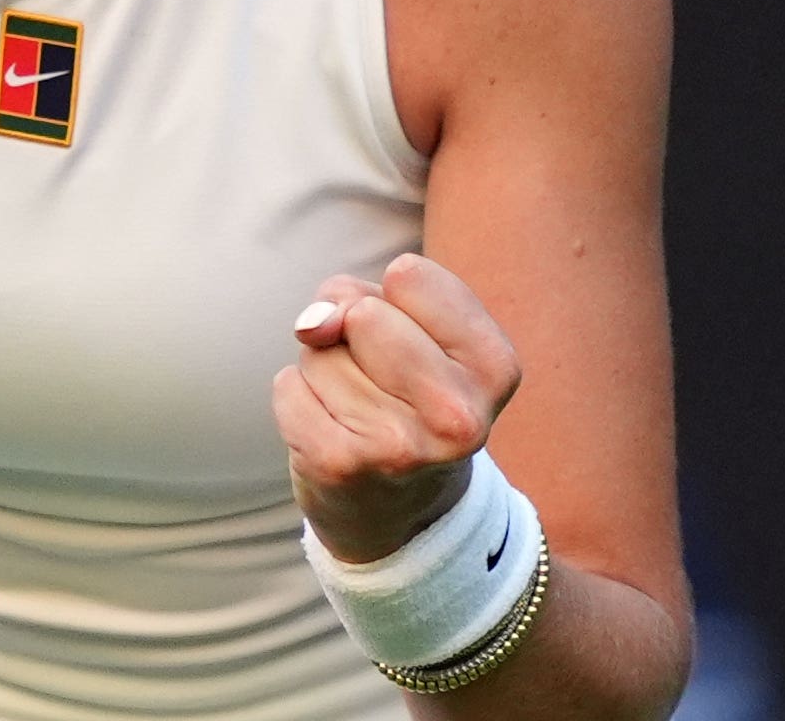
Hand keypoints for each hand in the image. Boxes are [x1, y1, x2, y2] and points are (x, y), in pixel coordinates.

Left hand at [272, 252, 524, 563]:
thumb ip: (361, 298)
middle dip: (352, 332)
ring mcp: (400, 447)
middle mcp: (460, 416)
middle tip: (380, 382)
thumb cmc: (405, 392)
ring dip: (326, 371)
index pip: (408, 274)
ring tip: (360, 412)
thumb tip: (311, 325)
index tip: (415, 344)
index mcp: (496, 368)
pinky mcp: (341, 467)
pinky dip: (297, 399)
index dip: (395, 299)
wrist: (398, 510)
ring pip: (319, 349)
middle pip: (362, 312)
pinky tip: (331, 432)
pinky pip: (288, 386)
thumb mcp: (414, 333)